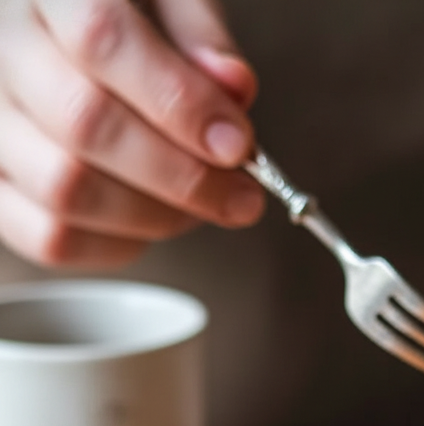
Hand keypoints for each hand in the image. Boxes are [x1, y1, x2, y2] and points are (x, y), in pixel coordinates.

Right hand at [0, 0, 264, 268]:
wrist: (60, 39)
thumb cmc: (120, 16)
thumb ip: (197, 31)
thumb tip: (233, 89)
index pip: (103, 38)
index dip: (178, 101)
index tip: (236, 143)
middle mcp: (1, 51)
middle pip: (85, 124)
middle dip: (181, 175)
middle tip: (239, 194)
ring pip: (65, 190)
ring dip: (154, 215)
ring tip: (201, 206)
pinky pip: (49, 237)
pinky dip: (116, 244)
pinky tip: (151, 222)